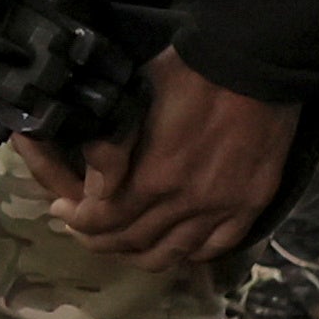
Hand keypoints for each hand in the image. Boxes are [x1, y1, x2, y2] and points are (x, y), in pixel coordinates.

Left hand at [15, 49, 297, 272]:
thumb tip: (94, 180)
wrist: (253, 62)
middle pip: (133, 241)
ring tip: (126, 246)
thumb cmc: (189, 71)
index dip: (78, 220)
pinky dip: (192, 253)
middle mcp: (185, 202)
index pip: (103, 219)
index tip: (65, 211)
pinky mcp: (250, 204)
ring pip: (173, 253)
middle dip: (101, 240)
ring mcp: (221, 207)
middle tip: (87, 231)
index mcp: (152, 177)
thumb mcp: (134, 98)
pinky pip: (217, 246)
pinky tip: (177, 246)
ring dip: (142, 255)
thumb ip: (113, 146)